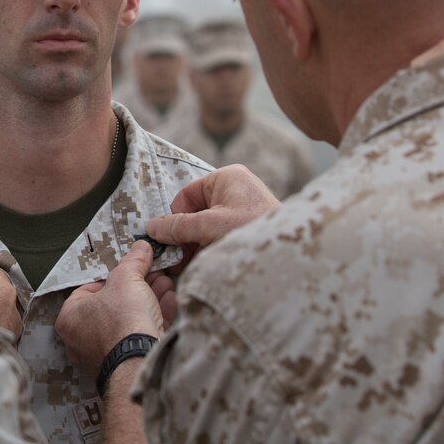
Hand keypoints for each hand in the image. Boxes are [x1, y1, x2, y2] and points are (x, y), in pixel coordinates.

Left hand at [55, 241, 171, 372]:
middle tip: (152, 272)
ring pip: (128, 320)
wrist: (141, 361)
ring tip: (165, 283)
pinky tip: (169, 301)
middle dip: (136, 286)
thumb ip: (133, 261)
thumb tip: (141, 248)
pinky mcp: (127, 363)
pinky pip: (139, 335)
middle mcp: (82, 339)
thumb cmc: (122, 320)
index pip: (89, 289)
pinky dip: (154, 318)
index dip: (112, 275)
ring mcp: (105, 353)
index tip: (130, 267)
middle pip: (112, 304)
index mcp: (70, 318)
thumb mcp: (127, 278)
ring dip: (149, 299)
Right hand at [150, 164, 278, 275]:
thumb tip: (152, 227)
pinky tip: (205, 265)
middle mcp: (235, 189)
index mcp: (227, 177)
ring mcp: (243, 209)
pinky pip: (220, 236)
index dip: (175, 219)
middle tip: (176, 260)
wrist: (292, 255)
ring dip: (197, 246)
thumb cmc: (254, 231)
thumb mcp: (210, 227)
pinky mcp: (248, 227)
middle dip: (185, 237)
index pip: (186, 196)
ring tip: (190, 266)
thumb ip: (179, 227)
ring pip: (206, 227)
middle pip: (195, 212)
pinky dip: (211, 249)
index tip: (169, 242)